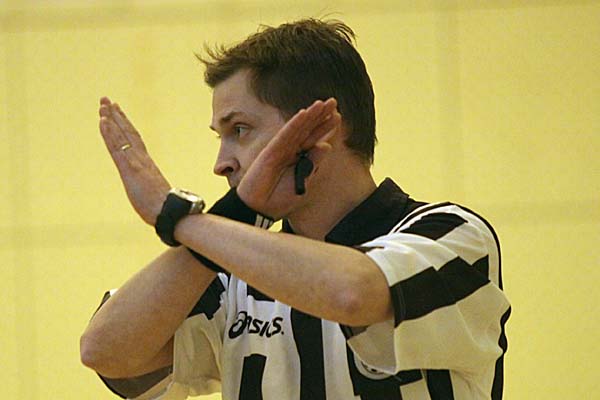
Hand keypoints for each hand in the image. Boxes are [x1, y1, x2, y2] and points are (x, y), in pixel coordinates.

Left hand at [98, 97, 170, 224]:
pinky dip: (109, 132)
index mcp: (147, 164)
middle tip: (106, 100)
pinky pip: (117, 147)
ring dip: (111, 118)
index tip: (118, 112)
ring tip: (103, 104)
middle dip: (116, 115)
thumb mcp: (156, 195)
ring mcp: (136, 162)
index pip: (135, 140)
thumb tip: (158, 195)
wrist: (170, 213)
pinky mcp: (129, 168)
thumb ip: (153, 189)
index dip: (125, 125)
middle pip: (128, 132)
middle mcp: (141, 159)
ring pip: (122, 135)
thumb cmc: (166, 209)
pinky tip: (103, 121)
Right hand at [236, 98, 340, 217]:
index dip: (325, 128)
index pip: (314, 140)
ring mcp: (281, 149)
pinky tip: (304, 113)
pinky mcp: (271, 151)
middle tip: (334, 102)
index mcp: (299, 159)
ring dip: (310, 115)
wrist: (259, 208)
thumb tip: (326, 146)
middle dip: (321, 116)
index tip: (337, 116)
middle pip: (308, 130)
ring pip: (298, 128)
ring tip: (322, 103)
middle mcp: (291, 151)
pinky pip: (285, 135)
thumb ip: (314, 165)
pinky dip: (294, 124)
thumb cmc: (279, 199)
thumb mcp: (303, 183)